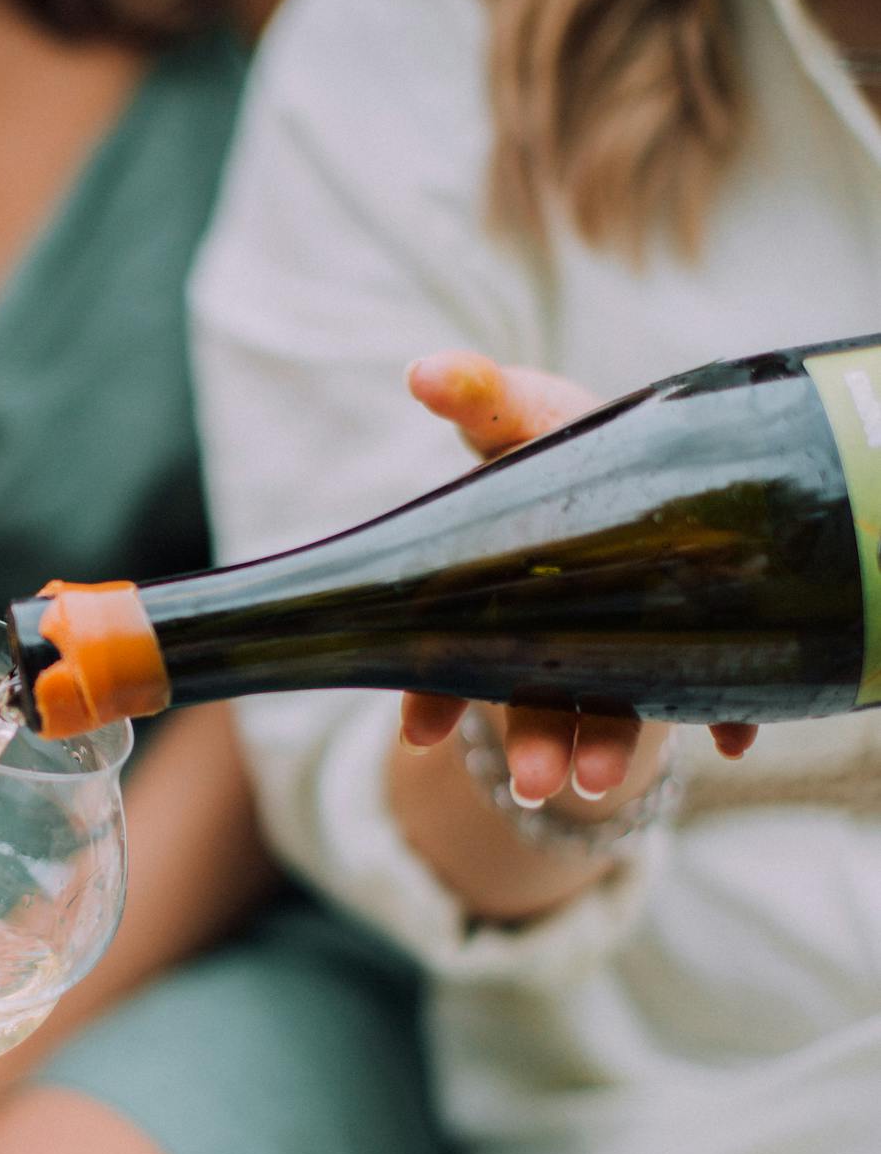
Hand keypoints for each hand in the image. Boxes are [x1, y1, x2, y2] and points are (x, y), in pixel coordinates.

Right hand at [398, 351, 756, 803]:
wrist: (646, 474)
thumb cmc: (572, 443)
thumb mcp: (522, 412)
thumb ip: (481, 396)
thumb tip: (424, 372)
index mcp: (507, 573)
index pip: (455, 637)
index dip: (433, 692)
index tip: (422, 737)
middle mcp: (558, 623)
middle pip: (535, 690)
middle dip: (535, 741)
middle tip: (536, 781)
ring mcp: (624, 639)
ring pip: (610, 704)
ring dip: (606, 745)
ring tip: (599, 781)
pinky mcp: (691, 645)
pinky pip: (709, 690)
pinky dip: (723, 714)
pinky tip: (731, 737)